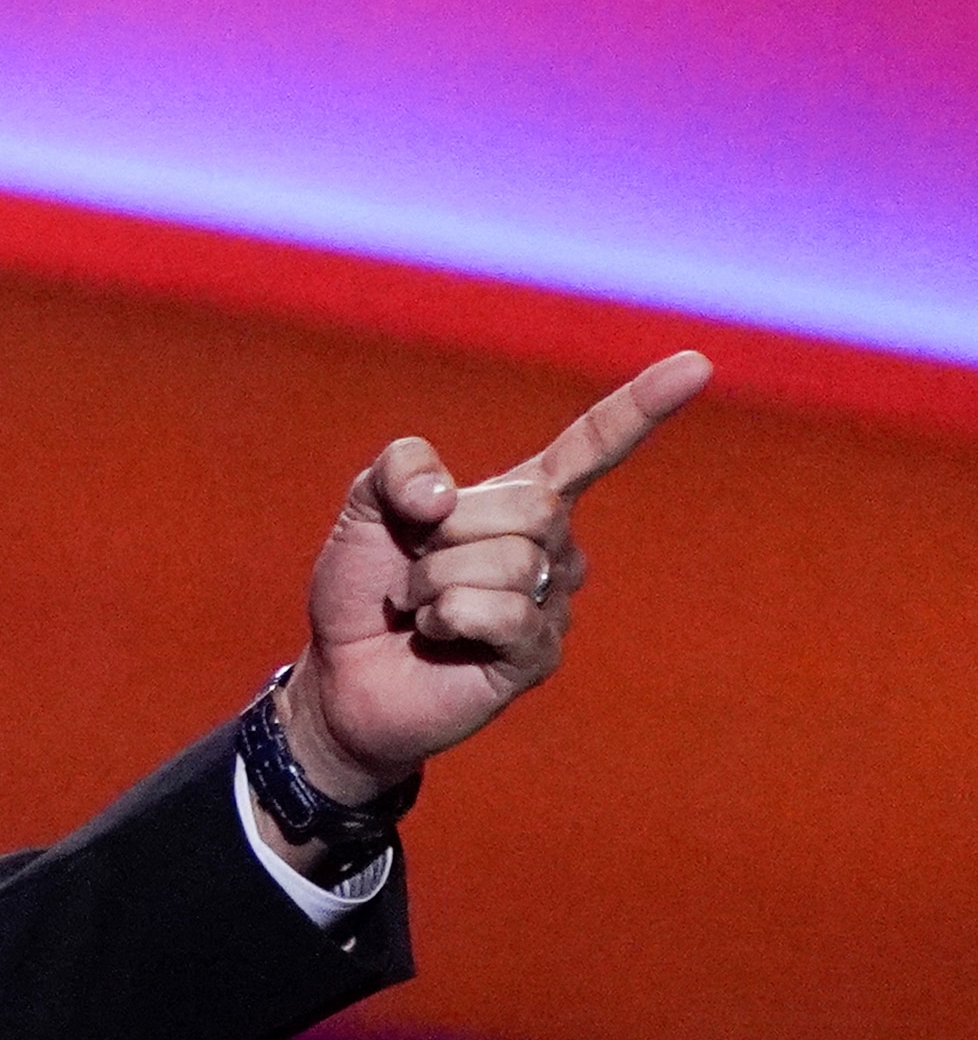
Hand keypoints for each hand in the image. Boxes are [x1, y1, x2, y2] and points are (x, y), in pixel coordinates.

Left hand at [283, 351, 713, 806]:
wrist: (342, 674)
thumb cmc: (364, 587)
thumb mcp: (366, 505)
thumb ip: (400, 468)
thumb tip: (443, 495)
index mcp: (520, 498)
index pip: (593, 446)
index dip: (641, 407)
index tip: (697, 364)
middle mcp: (552, 547)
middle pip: (534, 507)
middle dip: (449, 530)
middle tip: (415, 563)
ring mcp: (552, 604)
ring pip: (513, 562)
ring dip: (435, 579)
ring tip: (418, 605)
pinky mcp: (537, 656)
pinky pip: (504, 612)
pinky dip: (447, 616)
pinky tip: (436, 634)